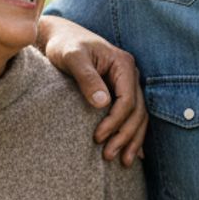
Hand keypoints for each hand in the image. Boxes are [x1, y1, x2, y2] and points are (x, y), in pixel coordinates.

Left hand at [38, 16, 147, 164]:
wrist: (59, 37)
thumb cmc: (64, 45)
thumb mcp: (72, 57)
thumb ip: (87, 78)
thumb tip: (103, 103)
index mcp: (123, 64)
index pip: (127, 100)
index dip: (115, 121)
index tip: (98, 138)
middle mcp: (130, 74)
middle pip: (137, 111)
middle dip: (125, 136)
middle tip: (108, 156)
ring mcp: (128, 83)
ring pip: (139, 116)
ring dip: (132, 140)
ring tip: (123, 162)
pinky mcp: (120, 91)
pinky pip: (133, 116)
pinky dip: (133, 134)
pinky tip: (133, 153)